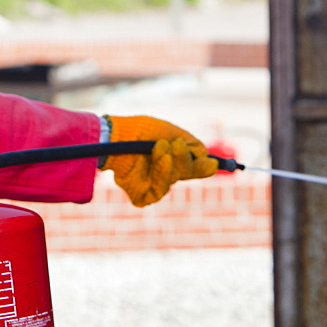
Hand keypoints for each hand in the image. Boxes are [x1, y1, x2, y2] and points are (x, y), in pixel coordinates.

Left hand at [101, 115, 217, 206]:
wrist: (114, 135)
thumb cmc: (139, 130)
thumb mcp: (168, 131)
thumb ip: (191, 145)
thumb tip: (212, 163)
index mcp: (173, 158)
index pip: (194, 167)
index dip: (204, 167)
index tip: (211, 164)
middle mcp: (165, 173)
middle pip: (186, 173)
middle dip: (184, 160)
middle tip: (177, 145)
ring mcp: (153, 185)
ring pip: (172, 182)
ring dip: (168, 164)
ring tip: (159, 147)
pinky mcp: (142, 196)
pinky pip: (158, 192)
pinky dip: (158, 176)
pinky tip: (152, 163)